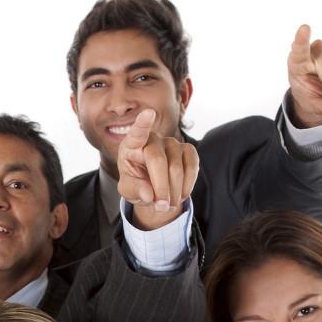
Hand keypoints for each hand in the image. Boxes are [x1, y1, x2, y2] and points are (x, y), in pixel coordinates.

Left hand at [115, 108, 198, 228]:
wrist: (154, 186)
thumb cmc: (136, 183)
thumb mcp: (129, 190)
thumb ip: (135, 190)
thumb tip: (149, 194)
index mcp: (132, 145)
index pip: (137, 133)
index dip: (142, 123)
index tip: (148, 114)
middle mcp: (153, 139)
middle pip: (158, 160)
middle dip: (160, 187)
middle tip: (161, 207)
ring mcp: (172, 142)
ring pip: (176, 167)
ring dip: (174, 192)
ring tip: (168, 205)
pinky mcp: (188, 149)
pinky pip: (192, 167)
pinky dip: (187, 185)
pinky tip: (180, 195)